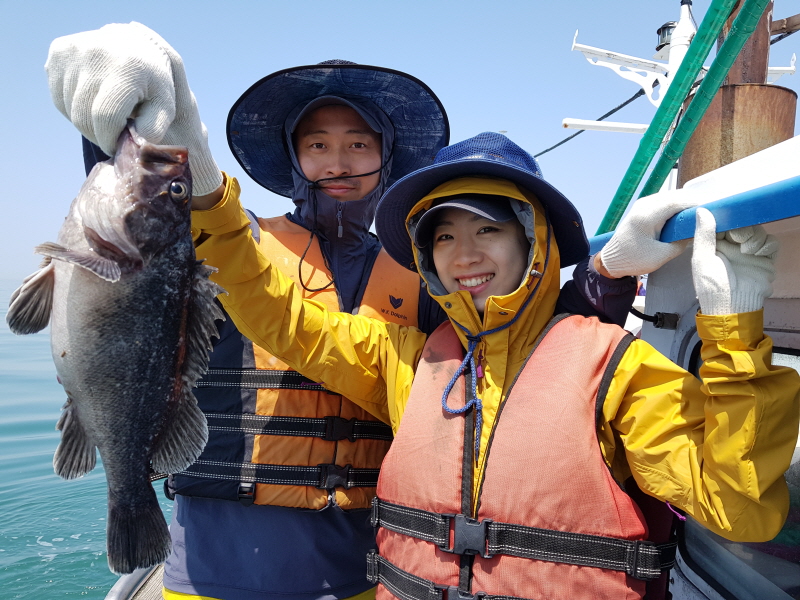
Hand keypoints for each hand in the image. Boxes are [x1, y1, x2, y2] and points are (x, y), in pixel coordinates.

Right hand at [46, 22, 221, 194]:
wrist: (137, 43)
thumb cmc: (153, 83)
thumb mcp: (164, 105)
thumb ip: (152, 129)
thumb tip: (133, 148)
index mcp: (127, 68)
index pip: (106, 118)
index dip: (109, 140)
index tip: (116, 147)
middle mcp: (97, 54)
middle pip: (84, 117)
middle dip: (98, 134)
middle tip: (112, 134)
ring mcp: (74, 50)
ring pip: (70, 109)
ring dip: (86, 122)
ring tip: (105, 114)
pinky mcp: (59, 50)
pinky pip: (59, 95)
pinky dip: (74, 106)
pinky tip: (92, 98)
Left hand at [599, 188, 704, 276]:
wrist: (611, 260)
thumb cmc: (633, 260)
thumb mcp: (661, 256)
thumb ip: (682, 242)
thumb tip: (697, 230)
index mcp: (647, 216)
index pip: (678, 202)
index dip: (698, 204)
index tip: (714, 210)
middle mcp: (644, 205)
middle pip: (676, 195)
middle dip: (694, 202)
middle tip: (712, 211)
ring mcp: (642, 204)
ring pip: (671, 196)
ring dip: (686, 202)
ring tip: (702, 213)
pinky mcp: (643, 207)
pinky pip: (665, 201)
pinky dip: (677, 205)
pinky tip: (686, 214)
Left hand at [691, 208, 777, 314]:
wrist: (733, 305)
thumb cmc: (712, 285)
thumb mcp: (702, 259)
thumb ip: (703, 234)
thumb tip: (701, 210)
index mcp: (715, 245)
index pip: (723, 224)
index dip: (725, 219)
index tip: (727, 217)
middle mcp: (733, 246)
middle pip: (743, 225)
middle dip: (741, 227)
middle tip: (737, 237)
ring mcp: (750, 252)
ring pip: (758, 231)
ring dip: (753, 237)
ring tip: (745, 250)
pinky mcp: (765, 258)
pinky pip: (771, 242)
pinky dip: (766, 244)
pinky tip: (756, 253)